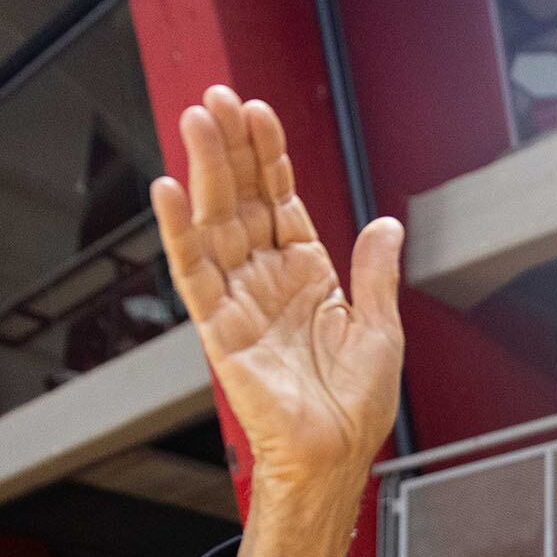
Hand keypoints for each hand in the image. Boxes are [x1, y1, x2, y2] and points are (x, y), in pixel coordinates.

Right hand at [150, 86, 403, 556]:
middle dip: (230, 148)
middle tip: (215, 97)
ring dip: (204, 172)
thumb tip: (386, 224)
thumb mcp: (380, 329)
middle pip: (243, 199)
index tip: (258, 112)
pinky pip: (194, 273)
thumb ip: (375, 273)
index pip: (281, 200)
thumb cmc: (354, 407)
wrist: (335, 459)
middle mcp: (267, 280)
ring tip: (194, 120)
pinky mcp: (218, 330)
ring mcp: (239, 301)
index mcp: (306, 275)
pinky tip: (169, 191)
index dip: (270, 156)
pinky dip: (180, 233)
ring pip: (216, 223)